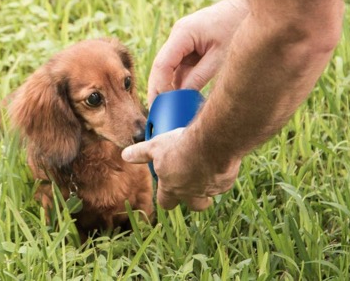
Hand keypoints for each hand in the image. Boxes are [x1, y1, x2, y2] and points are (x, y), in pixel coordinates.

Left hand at [121, 128, 240, 210]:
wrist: (210, 145)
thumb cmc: (180, 147)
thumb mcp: (156, 147)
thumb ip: (140, 153)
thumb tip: (125, 155)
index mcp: (171, 188)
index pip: (166, 202)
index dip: (167, 197)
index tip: (168, 189)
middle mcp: (190, 194)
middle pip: (193, 205)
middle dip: (194, 199)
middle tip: (194, 183)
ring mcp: (209, 190)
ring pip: (210, 193)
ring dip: (208, 185)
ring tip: (208, 168)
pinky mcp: (224, 183)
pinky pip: (223, 182)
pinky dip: (222, 174)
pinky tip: (221, 159)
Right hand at [148, 0, 249, 105]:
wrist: (246, 9)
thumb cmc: (236, 27)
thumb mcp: (220, 57)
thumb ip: (199, 77)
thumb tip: (182, 97)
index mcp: (182, 34)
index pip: (162, 65)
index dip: (159, 88)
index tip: (162, 107)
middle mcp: (177, 36)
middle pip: (160, 68)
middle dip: (158, 90)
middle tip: (158, 113)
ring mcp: (182, 42)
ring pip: (169, 70)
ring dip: (168, 88)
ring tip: (169, 111)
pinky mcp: (189, 48)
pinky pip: (179, 68)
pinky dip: (179, 83)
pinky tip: (181, 99)